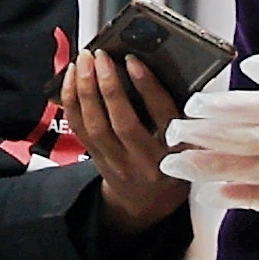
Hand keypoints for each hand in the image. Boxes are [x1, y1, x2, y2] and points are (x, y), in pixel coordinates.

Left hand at [61, 47, 184, 228]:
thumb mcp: (189, 146)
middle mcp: (144, 161)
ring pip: (95, 126)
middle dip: (109, 86)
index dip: (148, 87)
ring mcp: (117, 162)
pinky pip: (78, 129)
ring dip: (86, 90)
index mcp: (174, 154)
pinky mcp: (96, 159)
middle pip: (122, 123)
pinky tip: (70, 80)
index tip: (134, 61)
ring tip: (83, 62)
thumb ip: (180, 114)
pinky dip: (71, 101)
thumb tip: (160, 68)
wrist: (146, 202)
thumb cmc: (170, 165)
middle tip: (101, 57)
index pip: (162, 117)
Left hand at [162, 53, 258, 217]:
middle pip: (247, 140)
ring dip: (210, 169)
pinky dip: (240, 197)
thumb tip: (249, 64)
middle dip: (204, 138)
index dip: (222, 107)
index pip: (258, 107)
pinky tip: (212, 194)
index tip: (192, 104)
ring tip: (176, 164)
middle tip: (171, 134)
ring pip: (250, 170)